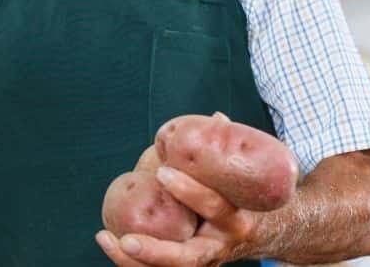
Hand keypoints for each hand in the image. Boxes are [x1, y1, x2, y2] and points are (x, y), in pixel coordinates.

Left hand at [96, 166, 259, 266]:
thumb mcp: (242, 179)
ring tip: (105, 239)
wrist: (264, 233)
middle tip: (128, 240)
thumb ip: (226, 154)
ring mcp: (201, 262)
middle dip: (157, 252)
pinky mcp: (184, 266)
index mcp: (235, 222)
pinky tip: (106, 239)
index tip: (163, 171)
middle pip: (188, 260)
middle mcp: (217, 249)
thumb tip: (217, 119)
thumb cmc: (243, 198)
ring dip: (133, 261)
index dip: (190, 191)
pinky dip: (129, 260)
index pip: (215, 208)